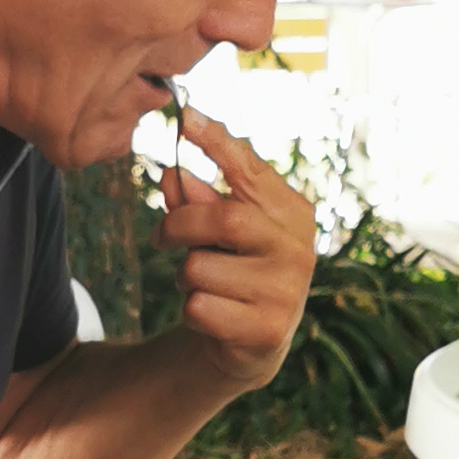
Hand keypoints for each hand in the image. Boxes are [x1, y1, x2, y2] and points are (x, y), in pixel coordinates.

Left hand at [160, 104, 318, 392]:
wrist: (252, 341)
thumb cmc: (235, 269)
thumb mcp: (217, 231)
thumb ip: (197, 201)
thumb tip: (170, 174)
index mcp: (292, 213)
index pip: (251, 169)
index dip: (217, 142)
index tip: (186, 117)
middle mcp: (298, 249)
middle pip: (223, 219)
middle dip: (179, 224)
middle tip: (160, 236)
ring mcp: (287, 292)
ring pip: (200, 268)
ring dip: (183, 274)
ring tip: (201, 283)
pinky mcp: (267, 331)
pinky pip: (198, 307)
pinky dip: (190, 308)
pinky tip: (211, 314)